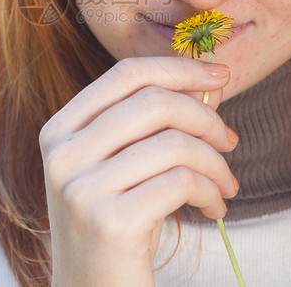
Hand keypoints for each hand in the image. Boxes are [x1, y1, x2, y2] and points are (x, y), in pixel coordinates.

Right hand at [40, 56, 239, 286]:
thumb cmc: (119, 224)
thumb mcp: (128, 165)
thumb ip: (158, 122)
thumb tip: (210, 80)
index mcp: (60, 130)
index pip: (126, 74)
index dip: (179, 67)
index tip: (221, 74)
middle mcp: (62, 154)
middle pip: (154, 102)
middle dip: (206, 118)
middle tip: (230, 141)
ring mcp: (81, 188)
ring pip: (174, 143)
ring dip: (215, 163)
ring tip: (226, 185)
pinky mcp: (109, 222)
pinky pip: (181, 182)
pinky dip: (210, 191)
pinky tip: (214, 208)